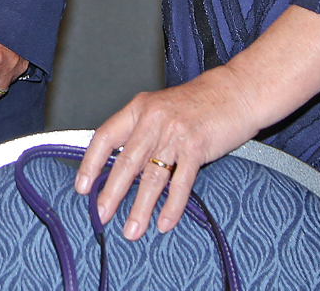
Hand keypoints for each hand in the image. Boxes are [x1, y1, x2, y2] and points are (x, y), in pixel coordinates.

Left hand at [75, 68, 259, 240]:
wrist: (237, 90)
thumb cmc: (200, 100)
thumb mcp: (162, 107)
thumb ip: (141, 131)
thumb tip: (121, 164)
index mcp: (139, 108)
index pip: (105, 137)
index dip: (91, 163)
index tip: (83, 186)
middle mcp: (154, 120)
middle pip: (126, 162)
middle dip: (112, 192)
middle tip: (101, 214)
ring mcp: (175, 134)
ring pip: (151, 177)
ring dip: (140, 207)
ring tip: (132, 230)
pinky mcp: (197, 147)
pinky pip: (180, 183)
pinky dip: (172, 206)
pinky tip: (164, 222)